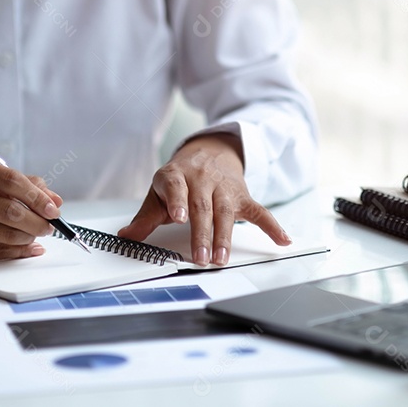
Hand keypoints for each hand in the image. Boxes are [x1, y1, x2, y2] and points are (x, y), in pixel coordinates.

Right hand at [0, 154, 63, 259]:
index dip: (37, 196)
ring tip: (36, 233)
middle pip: (9, 211)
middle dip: (37, 221)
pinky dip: (17, 251)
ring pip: (3, 234)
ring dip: (28, 237)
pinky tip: (29, 247)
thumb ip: (20, 182)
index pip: (10, 180)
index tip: (53, 207)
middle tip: (49, 225)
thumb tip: (53, 199)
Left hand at [118, 133, 290, 266]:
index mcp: (176, 176)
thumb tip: (126, 236)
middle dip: (202, 233)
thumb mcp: (158, 192)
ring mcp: (224, 187)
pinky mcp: (242, 195)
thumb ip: (146, 217)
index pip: (176, 187)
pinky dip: (272, 226)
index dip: (178, 202)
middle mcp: (201, 178)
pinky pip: (258, 211)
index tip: (179, 217)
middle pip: (202, 207)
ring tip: (221, 257)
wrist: (210, 151)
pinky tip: (281, 240)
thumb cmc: (181, 178)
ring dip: (224, 236)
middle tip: (200, 257)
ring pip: (226, 212)